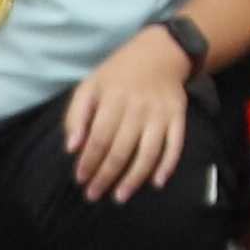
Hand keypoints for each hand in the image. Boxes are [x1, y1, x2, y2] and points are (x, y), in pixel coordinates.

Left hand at [64, 31, 192, 201]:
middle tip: (94, 194)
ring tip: (120, 196)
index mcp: (113, 98)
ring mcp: (160, 113)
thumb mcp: (90, 85)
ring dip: (134, 179)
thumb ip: (76, 115)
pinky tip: (156, 183)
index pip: (99, 138)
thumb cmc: (118, 74)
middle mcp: (138, 107)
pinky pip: (175, 145)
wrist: (160, 53)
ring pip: (148, 153)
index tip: (80, 179)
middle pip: (121, 150)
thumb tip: (72, 148)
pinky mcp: (178, 117)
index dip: (89, 162)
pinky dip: (167, 166)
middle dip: (106, 176)